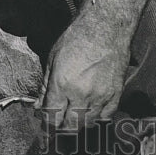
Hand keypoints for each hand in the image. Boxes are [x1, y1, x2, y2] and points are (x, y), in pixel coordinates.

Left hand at [38, 10, 129, 132]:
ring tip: (72, 117)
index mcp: (62, 84)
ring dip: (77, 124)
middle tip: (57, 123)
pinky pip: (105, 117)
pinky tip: (91, 111)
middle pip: (69, 127)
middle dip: (60, 129)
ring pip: (87, 124)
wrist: (107, 25)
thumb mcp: (53, 58)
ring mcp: (100, 96)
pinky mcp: (116, 94)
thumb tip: (39, 105)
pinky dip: (96, 118)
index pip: (51, 118)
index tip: (44, 129)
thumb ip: (45, 86)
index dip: (46, 127)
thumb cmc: (79, 36)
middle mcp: (81, 94)